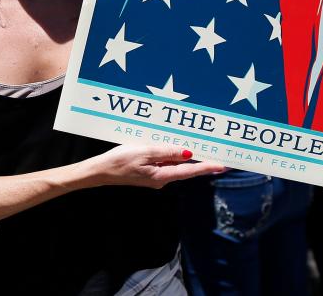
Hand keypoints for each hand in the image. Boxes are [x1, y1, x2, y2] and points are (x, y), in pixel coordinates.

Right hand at [81, 144, 225, 188]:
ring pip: (175, 163)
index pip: (190, 171)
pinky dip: (173, 153)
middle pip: (186, 167)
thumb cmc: (119, 161)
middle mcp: (161, 178)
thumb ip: (167, 152)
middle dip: (201, 159)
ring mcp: (155, 174)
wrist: (99, 171)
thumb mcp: (144, 152)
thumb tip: (189, 153)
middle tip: (218, 151)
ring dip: (187, 154)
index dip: (208, 167)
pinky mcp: (148, 170)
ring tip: (202, 144)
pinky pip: (165, 160)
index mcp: (162, 176)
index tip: (223, 165)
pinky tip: (176, 144)